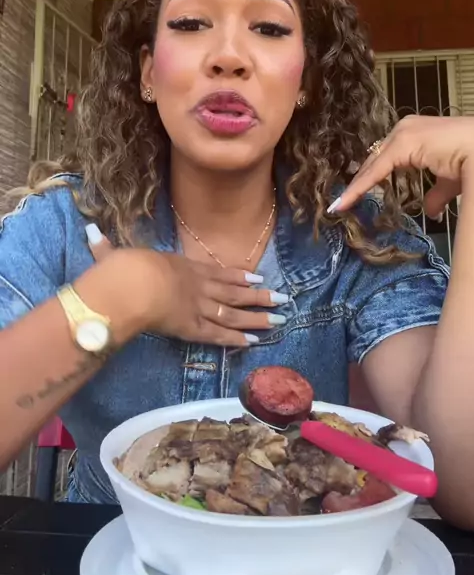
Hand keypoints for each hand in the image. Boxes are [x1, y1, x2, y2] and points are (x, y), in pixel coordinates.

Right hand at [83, 226, 287, 347]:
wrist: (133, 284)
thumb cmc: (123, 268)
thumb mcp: (114, 255)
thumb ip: (104, 248)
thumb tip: (90, 233)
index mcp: (181, 266)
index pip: (216, 272)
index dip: (237, 275)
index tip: (256, 276)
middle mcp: (197, 285)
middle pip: (233, 292)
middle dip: (258, 295)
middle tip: (282, 297)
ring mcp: (198, 306)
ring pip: (233, 312)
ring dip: (257, 315)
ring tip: (280, 318)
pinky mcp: (193, 327)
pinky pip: (219, 333)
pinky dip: (236, 337)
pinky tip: (254, 341)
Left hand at [329, 115, 473, 216]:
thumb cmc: (473, 165)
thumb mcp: (448, 182)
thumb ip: (435, 195)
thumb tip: (430, 212)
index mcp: (415, 134)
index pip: (386, 158)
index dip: (371, 177)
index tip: (355, 194)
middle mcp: (406, 128)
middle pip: (376, 159)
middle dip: (361, 181)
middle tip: (344, 200)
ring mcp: (403, 133)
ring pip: (373, 164)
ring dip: (357, 186)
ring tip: (341, 205)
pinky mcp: (402, 144)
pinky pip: (376, 170)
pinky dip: (360, 187)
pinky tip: (346, 201)